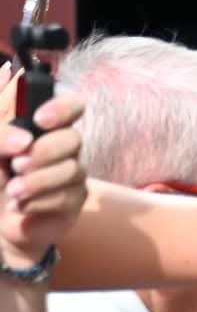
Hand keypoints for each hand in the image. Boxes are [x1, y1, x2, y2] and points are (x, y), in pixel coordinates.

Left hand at [0, 95, 86, 264]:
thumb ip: (0, 135)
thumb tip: (24, 141)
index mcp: (40, 126)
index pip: (71, 106)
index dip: (62, 108)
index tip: (39, 121)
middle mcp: (61, 146)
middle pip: (73, 138)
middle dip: (44, 152)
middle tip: (16, 165)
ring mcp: (71, 173)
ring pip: (72, 170)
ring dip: (37, 182)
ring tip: (12, 191)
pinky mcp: (73, 200)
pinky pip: (67, 197)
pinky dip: (37, 202)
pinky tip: (20, 206)